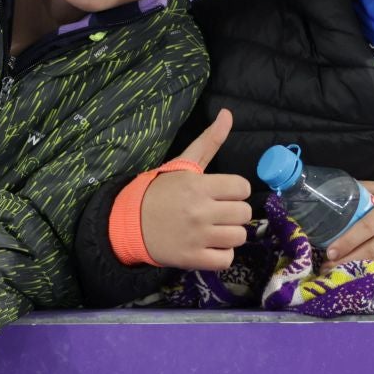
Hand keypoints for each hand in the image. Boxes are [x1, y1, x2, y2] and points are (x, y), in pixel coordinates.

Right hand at [141, 109, 250, 269]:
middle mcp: (200, 211)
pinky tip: (210, 245)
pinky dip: (222, 255)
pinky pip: (226, 260)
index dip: (236, 190)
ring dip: (229, 234)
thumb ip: (209, 141)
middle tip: (218, 212)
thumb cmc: (161, 191)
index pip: (243, 188)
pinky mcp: (192, 259)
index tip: (223, 193)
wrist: (129, 222)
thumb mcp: (184, 165)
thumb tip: (228, 113)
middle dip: (234, 212)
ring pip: (239, 237)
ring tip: (214, 229)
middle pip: (244, 213)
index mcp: (198, 185)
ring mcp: (197, 237)